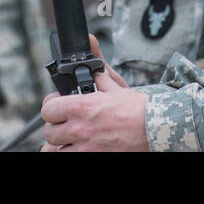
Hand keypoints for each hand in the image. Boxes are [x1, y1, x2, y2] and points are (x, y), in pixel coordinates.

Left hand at [40, 35, 148, 151]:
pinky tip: (75, 149)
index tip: (58, 107)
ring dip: (59, 144)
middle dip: (56, 126)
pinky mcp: (92, 160)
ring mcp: (86, 149)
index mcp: (82, 107)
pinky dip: (68, 154)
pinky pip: (66, 161)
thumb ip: (98, 68)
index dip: (52, 106)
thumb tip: (91, 42)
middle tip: (65, 124)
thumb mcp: (115, 85)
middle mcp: (80, 129)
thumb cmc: (137, 108)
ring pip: (53, 150)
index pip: (48, 109)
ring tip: (68, 140)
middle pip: (49, 132)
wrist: (156, 129)